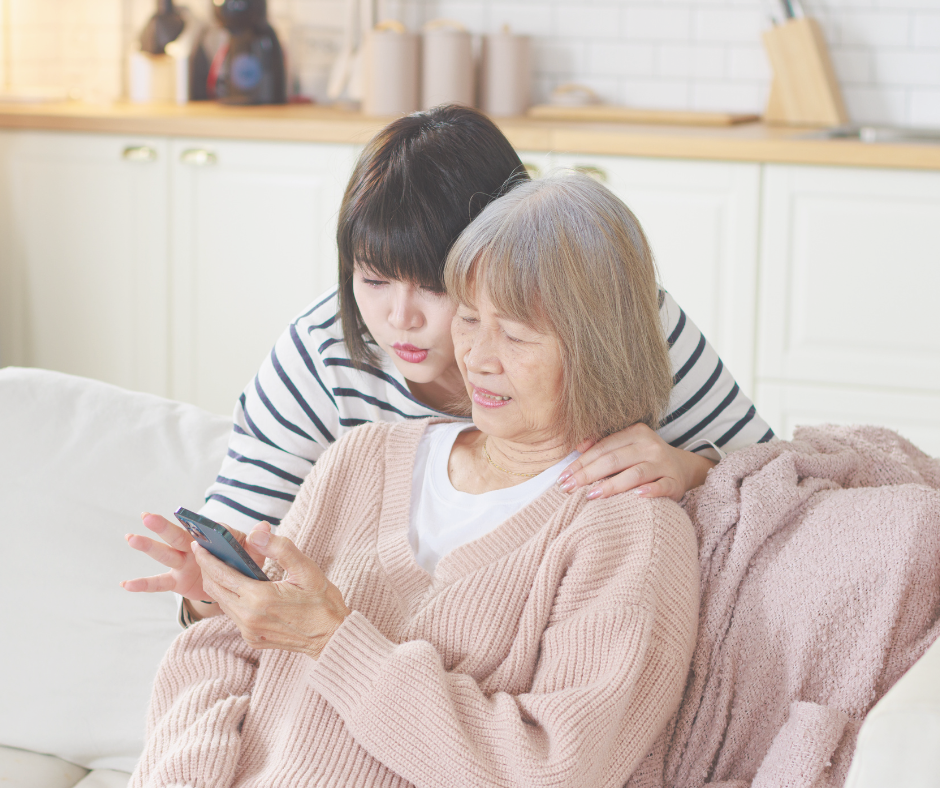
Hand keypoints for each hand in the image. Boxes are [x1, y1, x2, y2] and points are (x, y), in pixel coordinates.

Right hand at [121, 513, 267, 612]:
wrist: (235, 585)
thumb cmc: (243, 562)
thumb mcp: (254, 552)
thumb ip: (258, 540)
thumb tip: (264, 527)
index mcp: (212, 537)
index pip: (204, 528)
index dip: (195, 524)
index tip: (182, 514)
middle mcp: (194, 547)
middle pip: (178, 535)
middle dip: (164, 527)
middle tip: (147, 516)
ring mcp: (183, 563)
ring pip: (165, 553)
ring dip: (148, 546)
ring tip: (130, 537)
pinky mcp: (177, 581)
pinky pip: (158, 583)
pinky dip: (143, 584)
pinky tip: (125, 584)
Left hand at [193, 529, 349, 659]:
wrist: (331, 636)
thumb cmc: (322, 601)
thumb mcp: (306, 569)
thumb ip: (280, 548)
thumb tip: (255, 534)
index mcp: (259, 598)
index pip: (222, 575)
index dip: (207, 558)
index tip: (198, 545)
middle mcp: (248, 618)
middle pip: (215, 590)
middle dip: (207, 569)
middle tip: (204, 552)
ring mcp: (249, 631)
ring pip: (222, 603)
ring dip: (218, 584)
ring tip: (220, 566)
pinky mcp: (252, 639)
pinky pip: (233, 615)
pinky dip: (230, 598)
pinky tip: (239, 587)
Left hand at [557, 423, 715, 501]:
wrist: (683, 468)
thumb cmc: (644, 458)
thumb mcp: (626, 445)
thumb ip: (603, 444)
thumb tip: (578, 447)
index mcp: (635, 432)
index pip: (602, 448)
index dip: (581, 463)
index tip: (563, 478)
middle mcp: (650, 446)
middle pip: (614, 460)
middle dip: (588, 475)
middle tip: (569, 488)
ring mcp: (663, 464)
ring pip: (635, 474)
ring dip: (612, 485)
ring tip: (592, 495)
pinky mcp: (675, 482)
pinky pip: (662, 486)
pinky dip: (650, 491)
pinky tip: (636, 496)